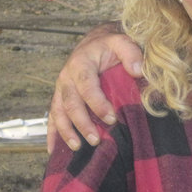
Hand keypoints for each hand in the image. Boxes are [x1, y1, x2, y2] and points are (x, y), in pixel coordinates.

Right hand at [47, 23, 142, 152]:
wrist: (96, 41)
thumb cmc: (110, 44)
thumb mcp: (122, 41)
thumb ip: (131, 53)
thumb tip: (137, 70)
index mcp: (81, 63)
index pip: (87, 86)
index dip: (97, 104)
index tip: (111, 119)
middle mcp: (66, 77)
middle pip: (71, 103)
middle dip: (82, 123)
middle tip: (96, 139)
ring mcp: (61, 88)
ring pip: (59, 112)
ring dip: (66, 131)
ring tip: (77, 147)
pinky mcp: (60, 97)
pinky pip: (53, 116)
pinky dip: (53, 133)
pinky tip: (54, 150)